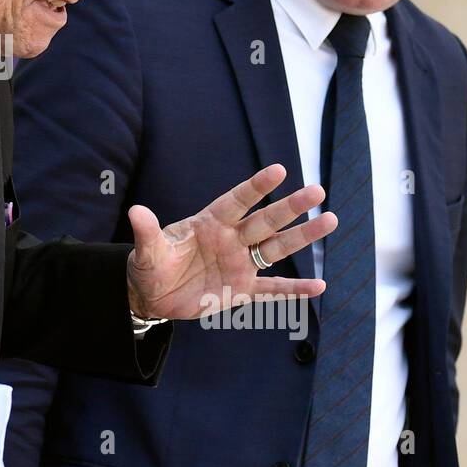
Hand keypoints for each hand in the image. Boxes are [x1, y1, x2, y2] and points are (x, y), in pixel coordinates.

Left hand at [126, 164, 334, 319]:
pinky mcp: (242, 288)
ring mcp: (240, 263)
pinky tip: (320, 286)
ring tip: (330, 220)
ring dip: (303, 237)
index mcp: (210, 222)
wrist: (153, 295)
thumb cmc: (151, 265)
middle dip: (291, 207)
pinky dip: (295, 289)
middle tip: (318, 191)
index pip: (237, 201)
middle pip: (265, 220)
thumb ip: (148, 232)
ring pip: (277, 247)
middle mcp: (231, 238)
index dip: (256, 186)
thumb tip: (135, 211)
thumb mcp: (147, 251)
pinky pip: (273, 289)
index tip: (278, 170)